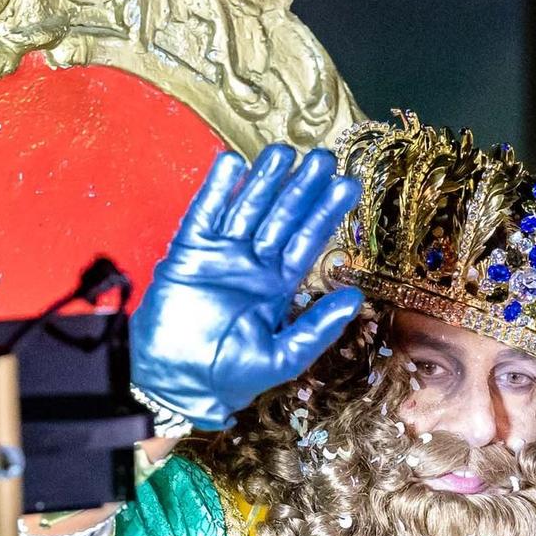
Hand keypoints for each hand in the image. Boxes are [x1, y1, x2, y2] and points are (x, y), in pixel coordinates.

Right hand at [131, 145, 363, 429]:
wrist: (179, 384)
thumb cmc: (231, 377)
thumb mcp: (284, 357)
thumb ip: (318, 328)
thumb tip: (356, 299)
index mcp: (278, 286)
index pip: (307, 241)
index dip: (326, 212)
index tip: (348, 185)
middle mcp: (252, 264)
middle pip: (281, 216)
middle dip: (301, 187)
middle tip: (323, 157)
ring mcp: (221, 255)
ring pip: (246, 207)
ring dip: (263, 179)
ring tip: (283, 151)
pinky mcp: (188, 253)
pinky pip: (204, 214)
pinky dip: (216, 189)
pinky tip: (232, 163)